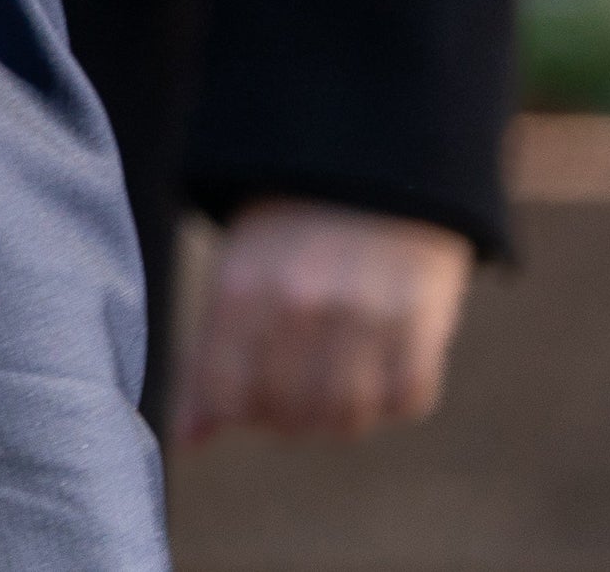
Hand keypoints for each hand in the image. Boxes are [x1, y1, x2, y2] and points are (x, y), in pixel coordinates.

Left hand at [175, 197, 474, 445]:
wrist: (372, 167)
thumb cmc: (288, 233)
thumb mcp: (236, 275)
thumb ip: (210, 360)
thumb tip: (188, 443)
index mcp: (241, 288)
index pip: (227, 396)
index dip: (236, 414)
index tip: (247, 399)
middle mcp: (300, 304)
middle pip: (289, 415)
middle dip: (287, 419)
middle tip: (295, 391)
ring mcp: (364, 314)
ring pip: (348, 418)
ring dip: (340, 417)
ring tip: (336, 383)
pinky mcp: (422, 320)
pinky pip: (407, 401)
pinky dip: (392, 401)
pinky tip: (379, 369)